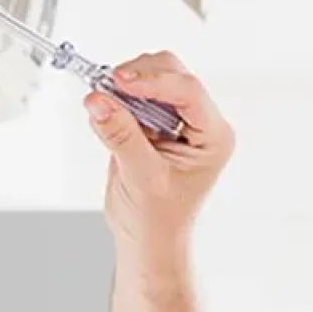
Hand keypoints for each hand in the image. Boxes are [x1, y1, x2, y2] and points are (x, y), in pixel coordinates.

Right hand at [84, 51, 233, 253]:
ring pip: (153, 76)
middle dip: (137, 78)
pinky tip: (107, 115)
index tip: (119, 82)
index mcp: (213, 137)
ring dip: (124, 86)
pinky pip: (135, 94)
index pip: (188, 92)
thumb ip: (120, 135)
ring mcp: (178, 120)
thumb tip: (99, 100)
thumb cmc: (157, 220)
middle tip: (105, 90)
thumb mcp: (140, 178)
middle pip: (172, 73)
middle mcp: (201, 123)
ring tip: (104, 106)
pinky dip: (118, 97)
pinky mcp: (155, 121)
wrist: (147, 239)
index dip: (153, 81)